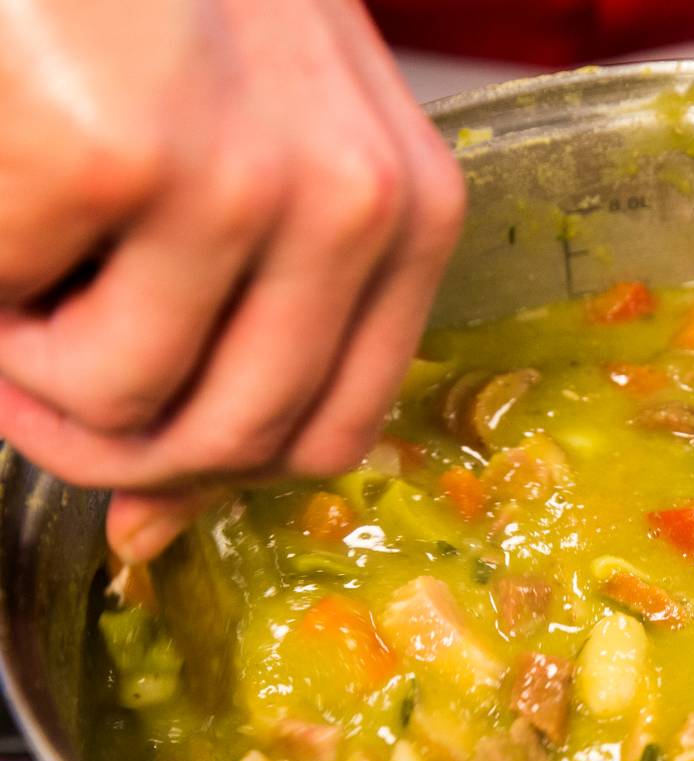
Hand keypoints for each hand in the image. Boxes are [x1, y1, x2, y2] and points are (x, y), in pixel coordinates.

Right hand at [0, 0, 464, 561]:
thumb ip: (225, 345)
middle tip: (31, 360)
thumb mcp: (248, 166)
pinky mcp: (121, 153)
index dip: (216, 469)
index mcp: (409, 214)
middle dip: (111, 445)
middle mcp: (360, 204)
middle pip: (236, 446)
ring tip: (18, 243)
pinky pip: (19, 330)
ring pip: (123, 409)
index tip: (134, 436)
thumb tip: (148, 531)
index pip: (331, 436)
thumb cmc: (160, 16)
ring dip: (29, 363)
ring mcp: (248, 180)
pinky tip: (1, 169)